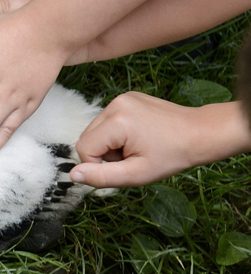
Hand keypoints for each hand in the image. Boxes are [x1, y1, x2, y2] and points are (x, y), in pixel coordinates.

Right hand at [69, 92, 247, 187]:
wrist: (201, 132)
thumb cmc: (173, 155)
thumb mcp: (137, 174)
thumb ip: (101, 176)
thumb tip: (73, 174)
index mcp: (117, 121)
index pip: (83, 148)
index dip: (98, 164)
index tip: (123, 166)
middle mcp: (115, 104)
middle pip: (88, 137)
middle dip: (104, 153)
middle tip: (132, 157)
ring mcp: (121, 98)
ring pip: (96, 130)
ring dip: (110, 144)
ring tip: (136, 147)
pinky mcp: (126, 97)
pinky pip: (107, 120)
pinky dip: (117, 133)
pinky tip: (138, 136)